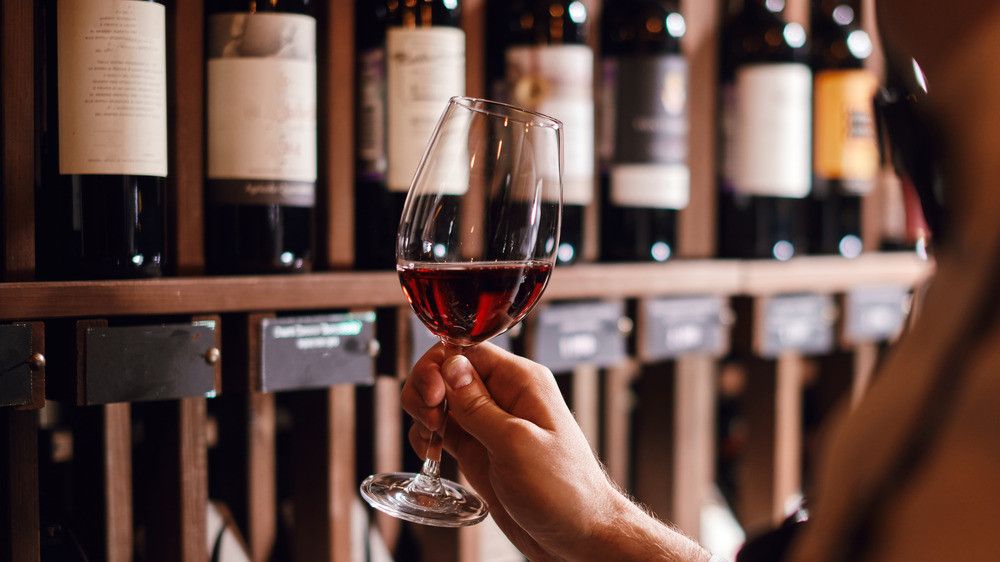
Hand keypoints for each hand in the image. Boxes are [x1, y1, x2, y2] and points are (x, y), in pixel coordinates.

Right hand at [402, 342, 618, 560]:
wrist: (578, 536)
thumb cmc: (564, 492)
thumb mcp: (516, 444)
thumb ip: (478, 406)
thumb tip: (451, 366)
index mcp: (522, 383)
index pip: (468, 352)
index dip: (440, 366)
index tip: (431, 394)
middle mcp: (505, 398)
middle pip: (449, 372)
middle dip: (427, 388)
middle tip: (428, 416)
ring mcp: (490, 425)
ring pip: (442, 401)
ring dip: (424, 412)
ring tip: (430, 435)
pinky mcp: (480, 452)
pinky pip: (444, 431)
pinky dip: (428, 437)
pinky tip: (429, 451)